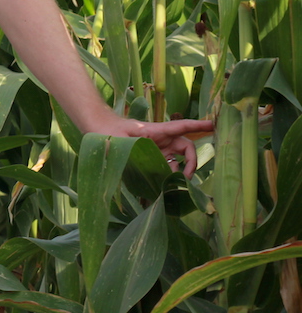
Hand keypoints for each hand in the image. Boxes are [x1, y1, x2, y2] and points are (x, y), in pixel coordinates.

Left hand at [93, 116, 213, 179]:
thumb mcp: (122, 141)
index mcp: (157, 130)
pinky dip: (167, 175)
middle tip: (186, 178)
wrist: (97, 129)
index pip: (183, 127)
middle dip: (191, 162)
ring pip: (177, 160)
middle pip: (186, 148)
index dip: (199, 126)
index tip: (214, 126)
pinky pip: (165, 166)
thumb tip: (152, 169)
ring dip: (178, 172)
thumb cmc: (109, 130)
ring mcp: (157, 148)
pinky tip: (163, 187)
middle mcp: (161, 139)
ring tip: (173, 186)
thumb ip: (136, 152)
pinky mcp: (151, 156)